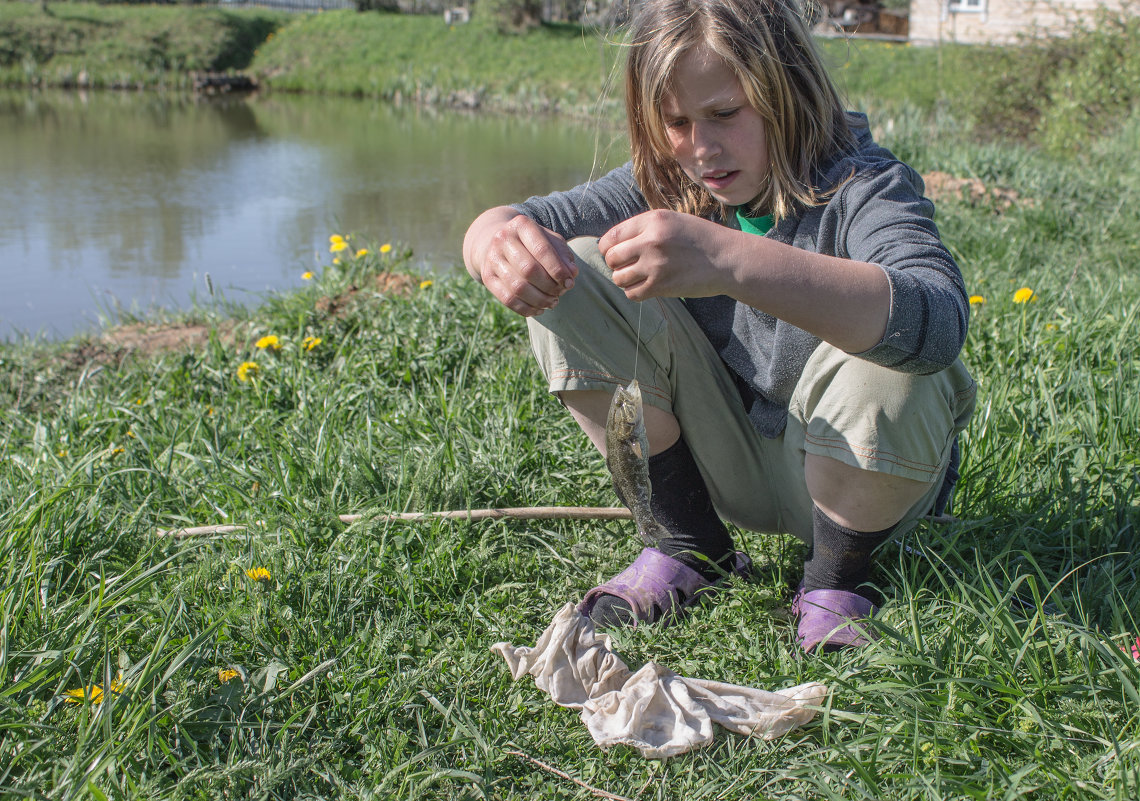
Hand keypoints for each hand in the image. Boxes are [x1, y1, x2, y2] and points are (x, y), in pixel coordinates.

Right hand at [463, 207, 577, 316]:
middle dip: (549, 286)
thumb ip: (564, 256)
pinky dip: (526, 309)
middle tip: (561, 293)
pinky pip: (507, 299)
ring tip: (553, 302)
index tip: (569, 282)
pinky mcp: (487, 277)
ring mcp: (492, 258)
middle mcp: (502, 239)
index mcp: (521, 225)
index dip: (558, 270)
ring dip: (540, 300)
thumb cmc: (533, 243)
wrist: (499, 242)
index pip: (542, 250)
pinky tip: (539, 309)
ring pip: (518, 287)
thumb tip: (571, 275)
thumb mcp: (550, 241)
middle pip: (529, 270)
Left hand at [598, 210, 731, 299]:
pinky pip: (632, 294)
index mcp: (653, 220)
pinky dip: (635, 292)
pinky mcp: (661, 286)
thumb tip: (612, 243)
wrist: (728, 259)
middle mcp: (651, 241)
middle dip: (616, 264)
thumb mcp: (673, 221)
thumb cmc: (700, 239)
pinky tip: (647, 287)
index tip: (615, 253)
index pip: (612, 237)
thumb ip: (644, 228)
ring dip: (625, 280)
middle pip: (612, 258)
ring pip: (619, 278)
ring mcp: (655, 265)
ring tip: (639, 277)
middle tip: (629, 266)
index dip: (607, 248)